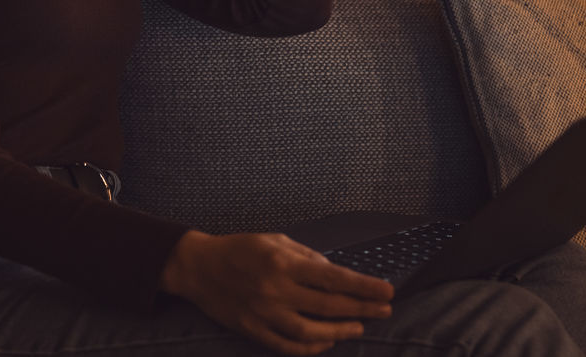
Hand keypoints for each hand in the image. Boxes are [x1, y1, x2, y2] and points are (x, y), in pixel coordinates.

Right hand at [160, 230, 394, 355]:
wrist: (199, 267)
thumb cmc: (239, 248)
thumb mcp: (275, 239)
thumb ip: (307, 256)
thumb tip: (334, 272)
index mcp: (283, 263)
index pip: (334, 277)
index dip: (364, 286)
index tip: (386, 290)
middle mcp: (275, 290)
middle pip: (328, 306)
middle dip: (361, 309)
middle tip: (383, 310)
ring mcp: (264, 314)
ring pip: (310, 331)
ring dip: (340, 331)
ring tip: (358, 327)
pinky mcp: (253, 330)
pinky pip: (287, 346)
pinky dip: (311, 347)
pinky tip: (327, 341)